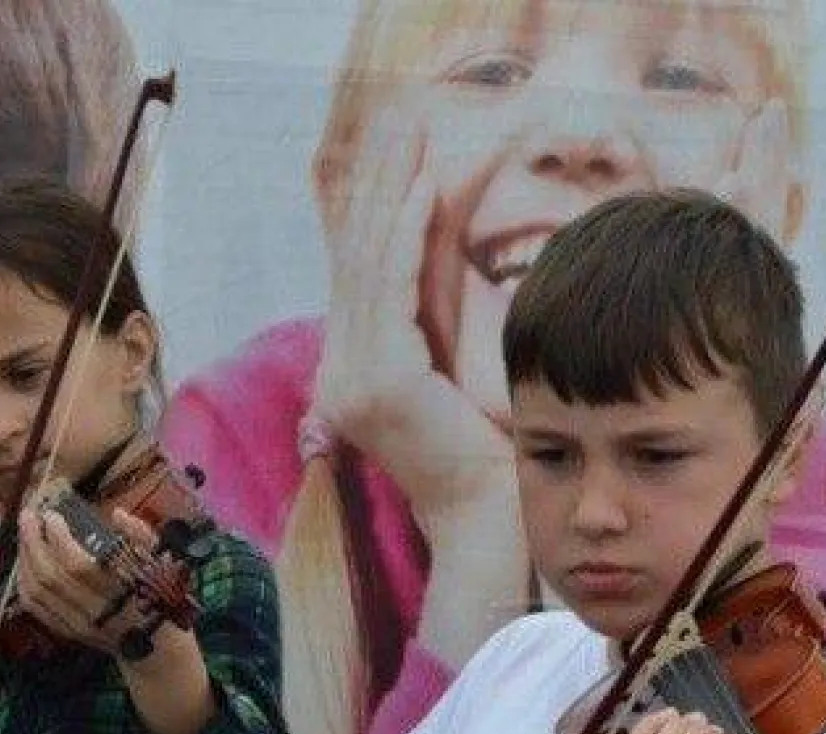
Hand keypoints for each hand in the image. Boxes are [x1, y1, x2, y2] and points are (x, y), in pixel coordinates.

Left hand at [13, 505, 157, 655]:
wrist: (157, 646)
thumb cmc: (159, 599)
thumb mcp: (160, 562)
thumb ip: (141, 536)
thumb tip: (117, 514)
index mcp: (119, 591)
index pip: (77, 564)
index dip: (58, 537)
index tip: (52, 515)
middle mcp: (94, 610)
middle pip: (49, 576)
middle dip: (33, 542)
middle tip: (28, 517)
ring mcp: (78, 624)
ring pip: (37, 592)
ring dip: (24, 560)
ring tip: (25, 536)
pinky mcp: (69, 631)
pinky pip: (36, 608)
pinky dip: (24, 583)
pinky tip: (24, 565)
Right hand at [313, 109, 512, 528]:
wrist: (486, 518)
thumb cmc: (485, 454)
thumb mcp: (449, 370)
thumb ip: (428, 317)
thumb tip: (432, 251)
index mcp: (350, 373)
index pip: (358, 275)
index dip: (374, 209)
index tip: (398, 154)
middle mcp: (339, 372)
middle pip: (354, 257)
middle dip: (376, 185)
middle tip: (396, 124)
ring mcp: (350, 377)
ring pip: (367, 263)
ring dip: (390, 193)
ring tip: (409, 138)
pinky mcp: (378, 379)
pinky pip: (390, 287)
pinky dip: (406, 232)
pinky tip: (422, 188)